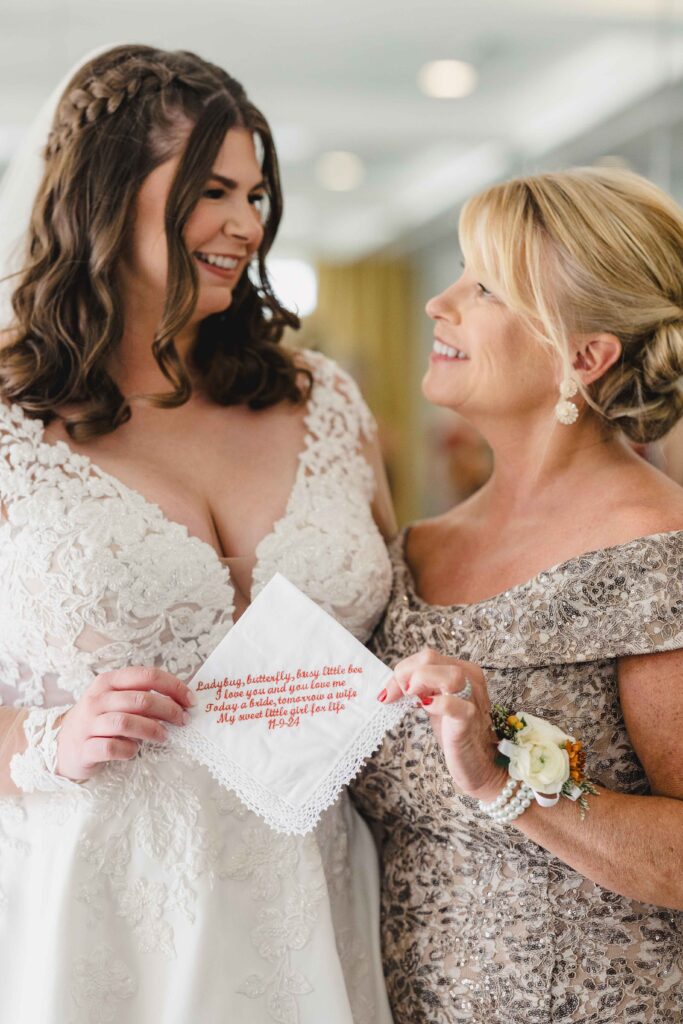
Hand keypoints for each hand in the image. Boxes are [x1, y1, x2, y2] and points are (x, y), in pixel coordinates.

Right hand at [56, 667, 195, 781]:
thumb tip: (181, 701)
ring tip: (164, 737)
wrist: (63, 746)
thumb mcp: (117, 701)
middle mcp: (97, 699)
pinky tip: (134, 752)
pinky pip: (112, 747)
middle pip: (140, 699)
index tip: (191, 701)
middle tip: (183, 721)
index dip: (173, 686)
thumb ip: (142, 697)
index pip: (146, 675)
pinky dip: (128, 750)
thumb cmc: (100, 721)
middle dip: (168, 710)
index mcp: (109, 681)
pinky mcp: (84, 748)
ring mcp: (88, 724)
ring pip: (125, 722)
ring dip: (151, 730)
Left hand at [382, 647, 506, 801]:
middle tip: (395, 696)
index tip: (390, 692)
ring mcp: (472, 698)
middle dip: (404, 673)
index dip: (403, 670)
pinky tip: (426, 707)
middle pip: (430, 658)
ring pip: (448, 674)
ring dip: (420, 682)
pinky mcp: (469, 721)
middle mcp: (470, 679)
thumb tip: (392, 684)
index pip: (426, 657)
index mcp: (462, 670)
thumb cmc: (455, 733)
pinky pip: (454, 704)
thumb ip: (419, 688)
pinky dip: (437, 703)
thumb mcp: (434, 703)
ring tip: (411, 698)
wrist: (479, 764)